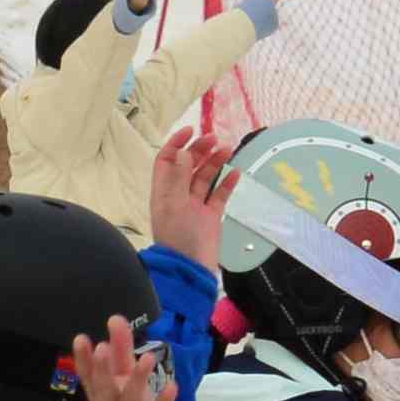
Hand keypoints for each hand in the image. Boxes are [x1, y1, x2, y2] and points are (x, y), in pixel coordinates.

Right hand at [65, 318, 178, 400]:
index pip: (87, 374)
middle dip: (102, 369)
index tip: (81, 339)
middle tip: (102, 347)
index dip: (82, 358)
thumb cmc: (126, 400)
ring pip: (130, 400)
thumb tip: (116, 318)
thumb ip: (120, 347)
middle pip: (104, 388)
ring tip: (147, 357)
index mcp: (100, 391)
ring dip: (138, 379)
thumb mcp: (122, 372)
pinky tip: (171, 386)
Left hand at [146, 125, 240, 260]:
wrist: (191, 270)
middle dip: (199, 150)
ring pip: (205, 178)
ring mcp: (195, 207)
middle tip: (215, 139)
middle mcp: (178, 196)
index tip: (191, 131)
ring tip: (228, 150)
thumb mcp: (174, 204)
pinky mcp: (211, 218)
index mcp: (164, 192)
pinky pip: (219, 196)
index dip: (176, 144)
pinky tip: (236, 173)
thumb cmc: (178, 238)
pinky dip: (227, 183)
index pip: (166, 160)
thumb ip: (178, 177)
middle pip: (187, 166)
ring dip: (215, 163)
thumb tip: (181, 151)